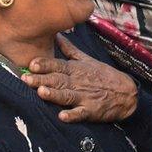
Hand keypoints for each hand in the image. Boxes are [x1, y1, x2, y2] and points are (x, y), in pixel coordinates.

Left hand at [22, 35, 137, 122]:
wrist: (126, 92)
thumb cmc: (103, 75)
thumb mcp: (87, 59)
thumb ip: (69, 50)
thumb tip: (56, 35)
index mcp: (75, 69)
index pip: (57, 65)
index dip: (45, 65)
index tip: (31, 64)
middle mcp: (78, 82)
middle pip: (58, 80)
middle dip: (42, 80)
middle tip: (26, 80)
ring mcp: (84, 97)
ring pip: (66, 95)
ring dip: (55, 94)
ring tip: (41, 93)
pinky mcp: (91, 111)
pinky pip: (80, 114)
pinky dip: (72, 115)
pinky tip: (62, 117)